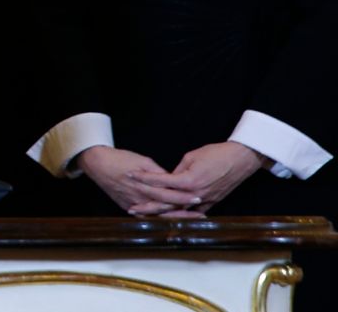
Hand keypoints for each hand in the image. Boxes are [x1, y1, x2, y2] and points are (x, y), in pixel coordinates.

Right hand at [74, 145, 201, 215]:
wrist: (97, 163)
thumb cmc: (120, 159)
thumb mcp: (142, 161)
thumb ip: (159, 173)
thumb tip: (172, 179)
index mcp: (145, 186)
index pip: (169, 194)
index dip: (184, 197)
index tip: (198, 198)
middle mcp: (140, 198)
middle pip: (166, 208)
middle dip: (184, 212)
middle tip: (201, 215)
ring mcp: (133, 205)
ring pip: (157, 215)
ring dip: (174, 218)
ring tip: (189, 220)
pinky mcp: (127, 207)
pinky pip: (146, 217)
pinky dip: (159, 219)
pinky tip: (168, 221)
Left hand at [129, 142, 265, 216]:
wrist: (241, 159)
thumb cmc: (217, 154)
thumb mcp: (191, 156)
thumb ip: (177, 170)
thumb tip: (167, 178)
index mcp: (189, 180)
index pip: (161, 182)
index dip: (144, 179)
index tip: (130, 176)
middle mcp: (196, 194)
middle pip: (166, 203)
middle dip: (147, 206)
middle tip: (132, 208)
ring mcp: (204, 200)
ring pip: (178, 211)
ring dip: (161, 214)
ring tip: (146, 216)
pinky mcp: (212, 202)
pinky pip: (191, 212)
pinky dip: (178, 215)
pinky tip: (167, 218)